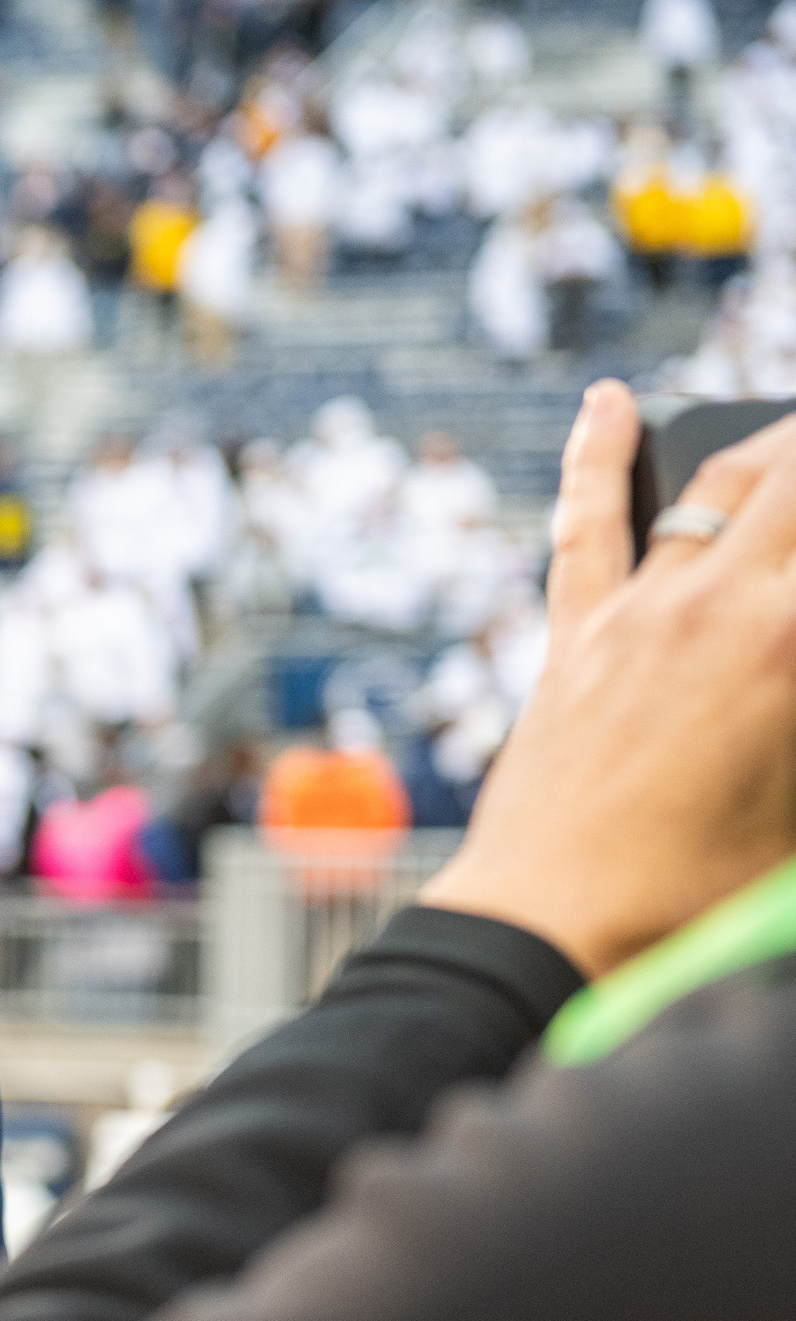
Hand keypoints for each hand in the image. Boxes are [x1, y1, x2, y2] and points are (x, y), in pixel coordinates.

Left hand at [419, 381, 795, 976]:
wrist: (549, 919)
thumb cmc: (691, 890)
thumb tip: (788, 655)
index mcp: (792, 644)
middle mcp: (718, 605)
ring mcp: (637, 611)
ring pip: (718, 483)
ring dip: (776, 440)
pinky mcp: (573, 634)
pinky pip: (584, 524)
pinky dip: (595, 454)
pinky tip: (607, 402)